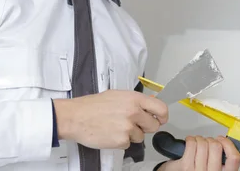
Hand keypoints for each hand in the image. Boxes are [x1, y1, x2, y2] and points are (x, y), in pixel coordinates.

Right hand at [53, 89, 167, 149]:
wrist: (76, 117)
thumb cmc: (93, 106)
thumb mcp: (117, 95)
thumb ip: (135, 101)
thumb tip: (150, 105)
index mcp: (134, 99)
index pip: (161, 109)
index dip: (163, 116)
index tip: (160, 119)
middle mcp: (133, 112)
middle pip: (154, 126)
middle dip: (145, 127)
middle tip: (132, 124)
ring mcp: (128, 127)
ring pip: (141, 136)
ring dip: (131, 134)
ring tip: (115, 126)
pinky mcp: (121, 140)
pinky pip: (128, 144)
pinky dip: (121, 141)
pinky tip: (110, 133)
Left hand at [159, 136, 239, 170]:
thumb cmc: (204, 167)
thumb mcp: (223, 163)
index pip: (234, 158)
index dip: (228, 144)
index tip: (223, 139)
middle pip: (216, 146)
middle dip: (211, 140)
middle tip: (208, 144)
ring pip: (203, 143)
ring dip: (200, 139)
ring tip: (198, 145)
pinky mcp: (185, 166)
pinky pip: (192, 143)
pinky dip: (191, 139)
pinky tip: (190, 144)